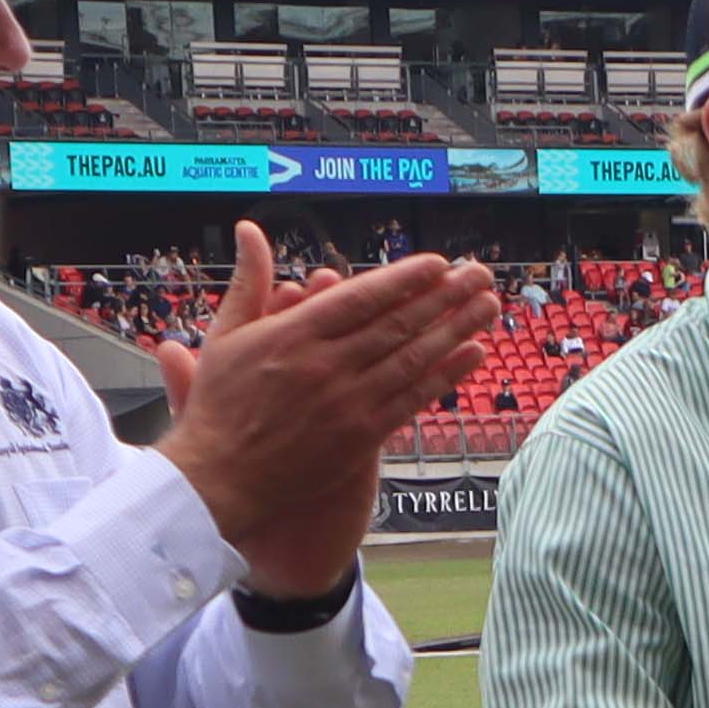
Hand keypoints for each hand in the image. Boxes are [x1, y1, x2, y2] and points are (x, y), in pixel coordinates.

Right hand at [155, 226, 496, 591]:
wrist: (219, 478)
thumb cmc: (220, 403)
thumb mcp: (225, 335)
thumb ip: (249, 281)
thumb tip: (249, 229)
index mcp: (293, 334)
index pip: (362, 298)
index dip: (405, 279)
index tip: (440, 263)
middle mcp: (325, 366)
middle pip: (398, 324)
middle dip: (445, 296)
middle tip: (480, 274)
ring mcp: (347, 403)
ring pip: (412, 359)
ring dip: (456, 329)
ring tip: (489, 305)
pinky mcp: (360, 437)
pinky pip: (411, 400)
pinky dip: (445, 376)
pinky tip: (474, 354)